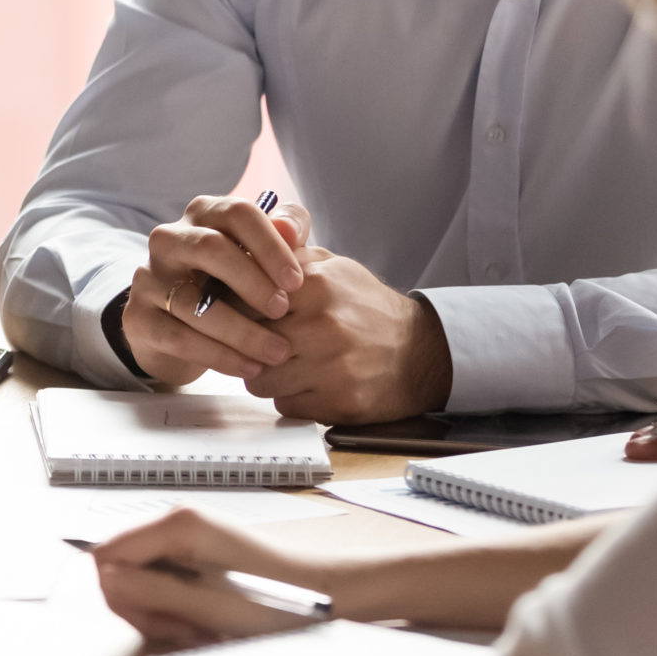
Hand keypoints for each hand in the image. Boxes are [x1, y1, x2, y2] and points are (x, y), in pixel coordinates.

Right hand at [90, 506, 347, 650]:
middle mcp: (178, 519)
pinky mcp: (198, 548)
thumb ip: (153, 591)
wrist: (324, 591)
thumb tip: (107, 581)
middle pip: (122, 567)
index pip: (107, 554)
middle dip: (144, 606)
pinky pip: (164, 577)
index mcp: (177, 523)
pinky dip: (176, 604)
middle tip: (181, 629)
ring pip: (142, 576)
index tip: (153, 620)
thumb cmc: (279, 597)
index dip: (121, 595)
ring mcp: (187, 532)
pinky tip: (201, 619)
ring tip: (197, 627)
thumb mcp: (209, 605)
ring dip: (162, 610)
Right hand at [121, 194, 314, 382]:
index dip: (270, 246)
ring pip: (193, 302)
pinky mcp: (138, 318)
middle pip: (210, 248)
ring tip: (276, 352)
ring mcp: (148, 278)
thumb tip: (291, 230)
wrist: (176, 324)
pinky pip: (179, 338)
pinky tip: (249, 367)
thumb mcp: (257, 255)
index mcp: (203, 214)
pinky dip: (219, 356)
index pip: (237, 213)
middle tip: (283, 310)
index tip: (296, 281)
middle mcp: (170, 239)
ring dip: (242, 331)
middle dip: (252, 281)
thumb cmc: (228, 282)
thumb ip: (283, 235)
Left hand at [245, 247, 451, 422]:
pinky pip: (285, 405)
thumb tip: (241, 250)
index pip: (242, 301)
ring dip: (266, 376)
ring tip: (286, 366)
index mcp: (315, 285)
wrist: (420, 352)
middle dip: (246, 346)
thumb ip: (286, 256)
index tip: (240, 316)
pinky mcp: (340, 402)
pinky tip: (309, 384)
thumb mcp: (332, 267)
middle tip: (259, 344)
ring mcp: (332, 367)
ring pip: (259, 380)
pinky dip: (291, 398)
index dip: (236, 311)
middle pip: (247, 343)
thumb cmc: (366, 307)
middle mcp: (323, 326)